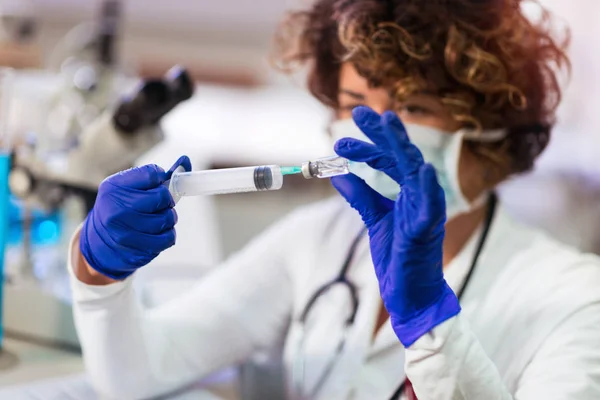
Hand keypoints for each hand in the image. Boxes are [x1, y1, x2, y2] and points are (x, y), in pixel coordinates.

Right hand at [79, 156, 191, 279]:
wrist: (98, 244)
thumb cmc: (119, 209)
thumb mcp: (126, 188)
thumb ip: (154, 176)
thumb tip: (186, 160)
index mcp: (114, 188)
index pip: (152, 174)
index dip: (161, 178)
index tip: (157, 184)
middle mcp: (117, 209)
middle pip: (162, 197)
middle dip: (166, 199)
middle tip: (160, 203)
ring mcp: (126, 232)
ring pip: (167, 218)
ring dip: (169, 217)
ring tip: (159, 217)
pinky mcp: (137, 249)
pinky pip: (168, 238)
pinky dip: (168, 234)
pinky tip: (158, 232)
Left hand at [331, 107, 459, 346]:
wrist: (410, 295)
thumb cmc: (398, 257)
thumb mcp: (375, 221)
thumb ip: (362, 198)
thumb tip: (338, 175)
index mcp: (407, 193)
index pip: (387, 161)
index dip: (366, 148)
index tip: (340, 141)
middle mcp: (419, 196)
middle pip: (402, 156)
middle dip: (382, 133)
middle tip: (360, 112)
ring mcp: (426, 211)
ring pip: (417, 172)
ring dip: (402, 147)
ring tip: (389, 123)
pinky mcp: (429, 231)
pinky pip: (432, 207)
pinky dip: (430, 187)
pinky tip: (423, 169)